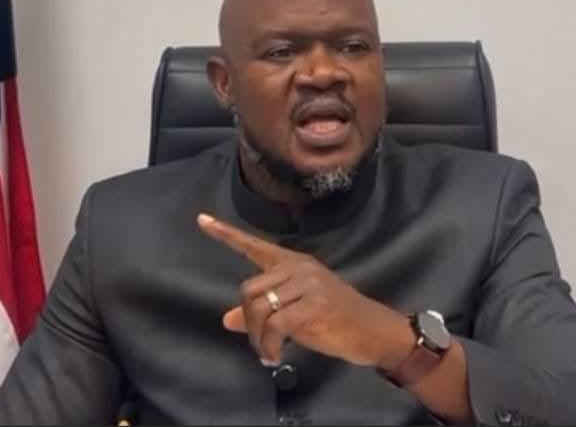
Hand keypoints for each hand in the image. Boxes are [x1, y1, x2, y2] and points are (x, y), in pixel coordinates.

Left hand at [197, 213, 414, 368]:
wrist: (374, 331)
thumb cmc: (335, 321)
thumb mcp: (296, 315)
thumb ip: (264, 313)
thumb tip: (228, 319)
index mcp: (293, 263)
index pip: (254, 246)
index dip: (226, 234)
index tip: (202, 220)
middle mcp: (298, 267)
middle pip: (248, 289)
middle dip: (248, 322)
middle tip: (259, 343)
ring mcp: (308, 283)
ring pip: (259, 307)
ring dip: (257, 338)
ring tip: (267, 353)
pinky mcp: (315, 304)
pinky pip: (275, 325)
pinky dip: (269, 345)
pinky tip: (275, 357)